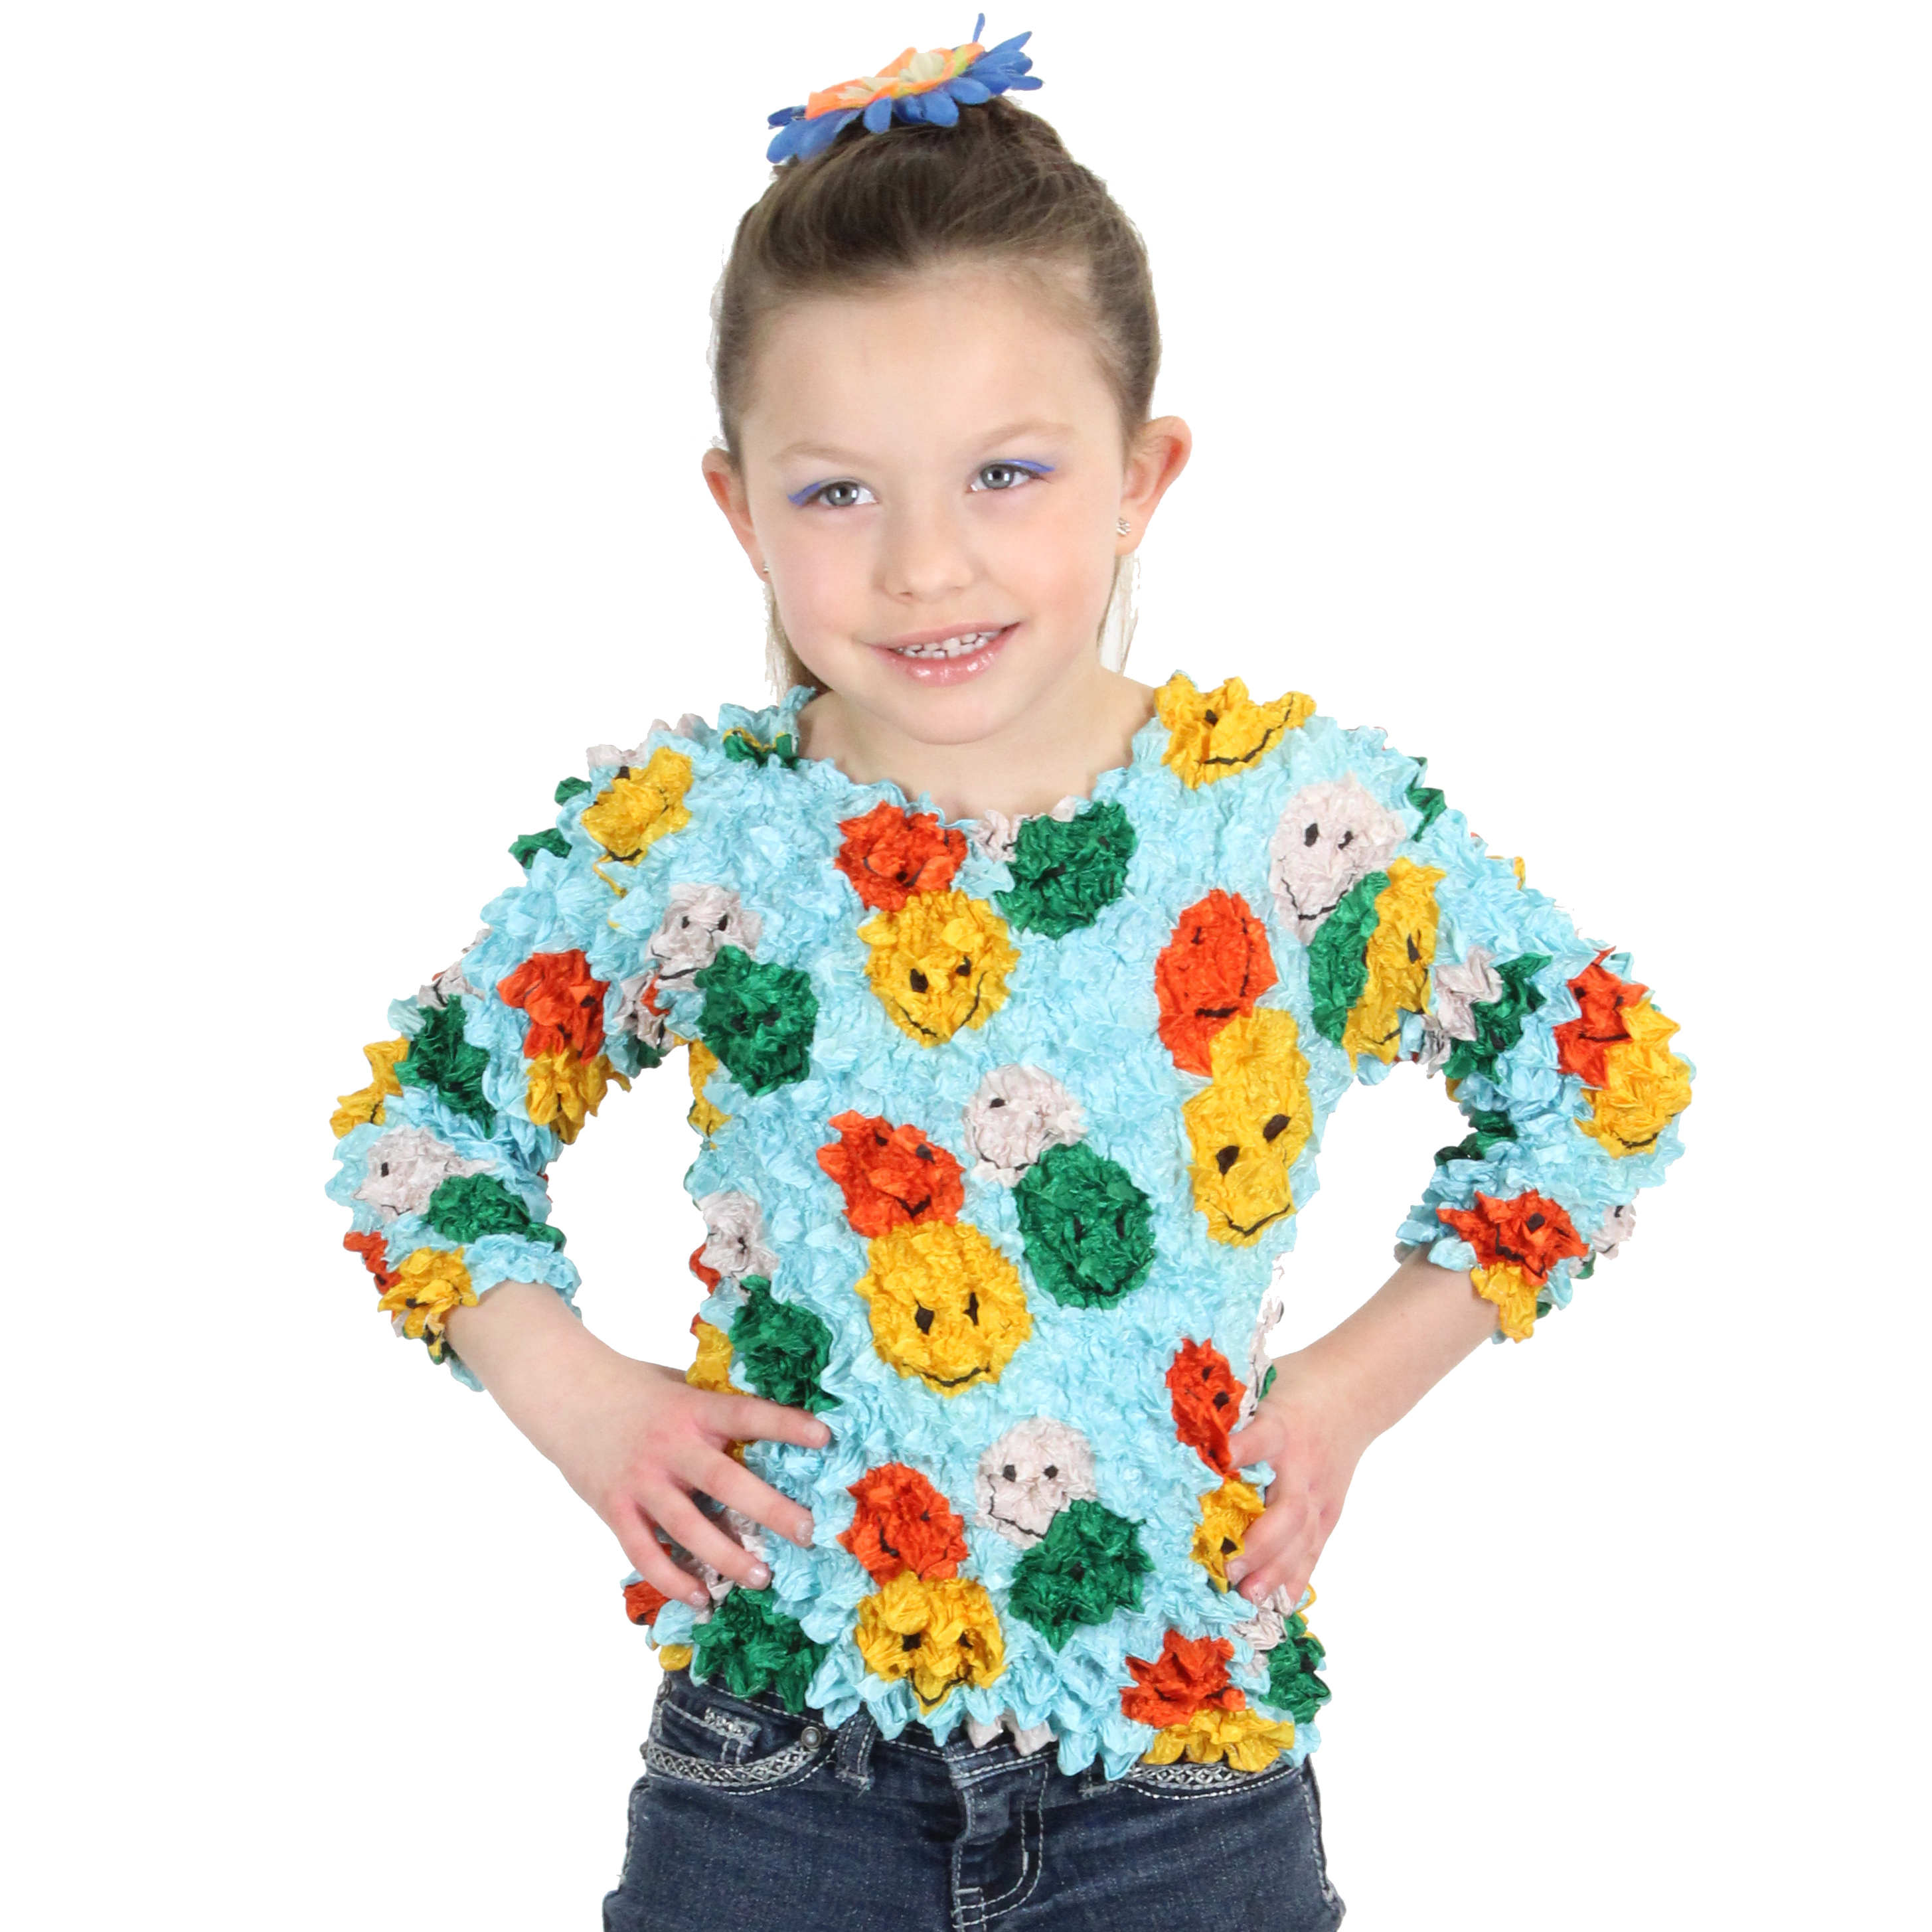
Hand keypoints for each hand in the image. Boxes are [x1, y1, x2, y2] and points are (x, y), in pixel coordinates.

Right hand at [443, 1282, 829, 1611]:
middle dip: (771, 1509)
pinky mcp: (615, 1508)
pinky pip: (646, 1553)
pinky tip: (700, 1598)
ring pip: (688, 1528)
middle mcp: (671, 1446)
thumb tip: (772, 1428)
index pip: (747, 1414)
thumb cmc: (634, 1388)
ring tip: (762, 1577)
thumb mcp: (679, 1386)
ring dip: (727, 1557)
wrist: (565, 1393)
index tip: (826, 1437)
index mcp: (693, 1408)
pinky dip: (673, 1580)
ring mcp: (641, 1481)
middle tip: (807, 1532)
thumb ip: (715, 1409)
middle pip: (725, 1481)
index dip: (786, 1425)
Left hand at [1221, 1354, 1373, 1608]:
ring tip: (1249, 1596)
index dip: (1240, 1450)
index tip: (1215, 1463)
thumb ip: (1226, 1406)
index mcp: (1282, 1424)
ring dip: (1275, 1570)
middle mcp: (1302, 1464)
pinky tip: (1278, 1602)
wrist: (1353, 1392)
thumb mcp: (1259, 1382)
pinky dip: (1297, 1577)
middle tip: (1228, 1567)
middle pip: (1288, 1509)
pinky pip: (1314, 1548)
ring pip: (1302, 1538)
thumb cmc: (1294, 1385)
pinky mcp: (1329, 1510)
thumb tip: (1168, 1414)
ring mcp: (1320, 1492)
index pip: (1262, 1438)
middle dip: (1260, 1543)